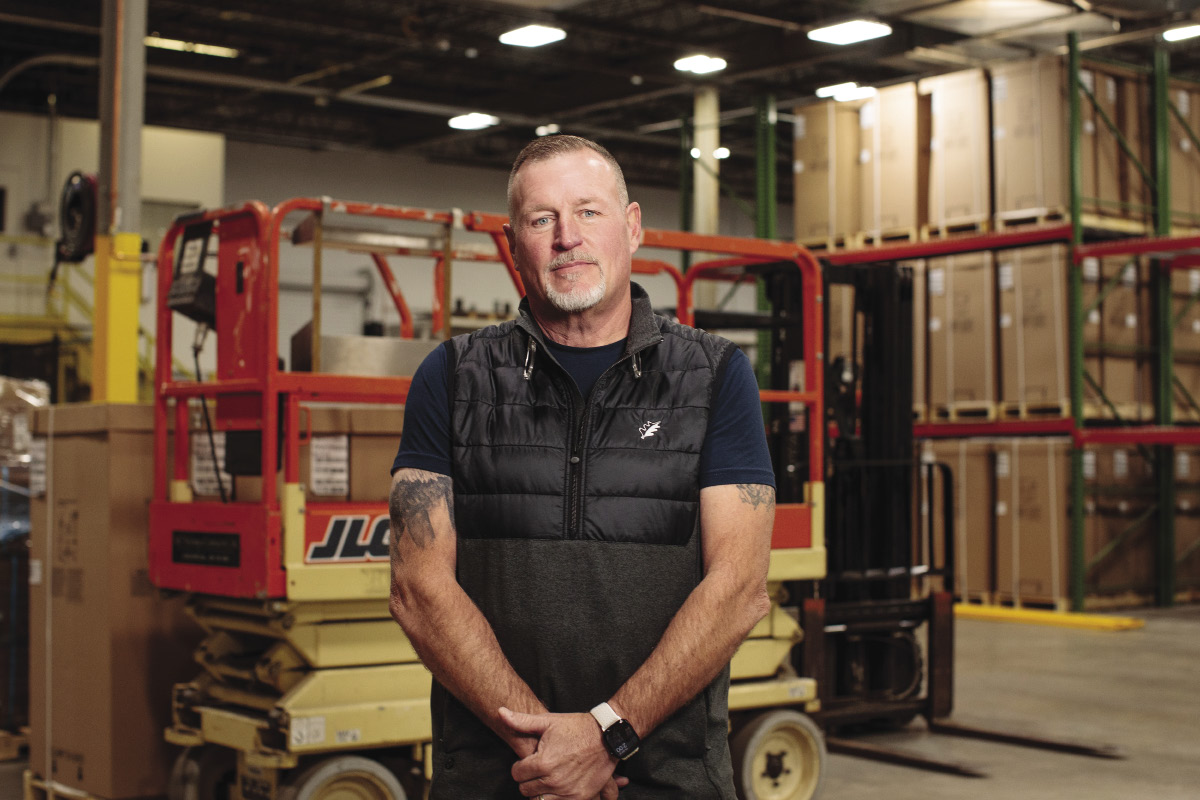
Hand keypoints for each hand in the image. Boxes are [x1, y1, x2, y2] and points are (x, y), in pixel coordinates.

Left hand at [498, 707, 629, 798]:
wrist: (607, 736)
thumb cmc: (576, 727)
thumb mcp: (548, 720)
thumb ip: (521, 721)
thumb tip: (500, 712)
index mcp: (542, 762)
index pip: (516, 774)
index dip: (520, 766)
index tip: (529, 760)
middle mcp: (553, 780)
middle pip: (525, 789)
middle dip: (529, 779)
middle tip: (539, 768)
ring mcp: (567, 791)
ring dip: (540, 790)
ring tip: (548, 777)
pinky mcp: (580, 798)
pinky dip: (555, 797)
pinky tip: (558, 785)